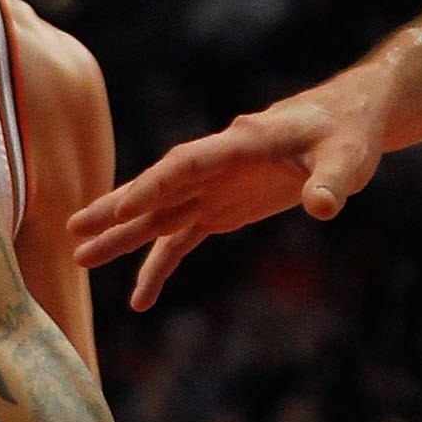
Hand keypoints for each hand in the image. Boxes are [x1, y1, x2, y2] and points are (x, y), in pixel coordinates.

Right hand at [68, 67, 394, 310]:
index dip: (154, 186)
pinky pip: (182, 239)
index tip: (120, 208)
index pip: (187, 166)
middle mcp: (217, 166)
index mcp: (240, 144)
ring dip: (122, 237)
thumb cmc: (348, 132)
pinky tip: (140, 299)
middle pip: (158, 189)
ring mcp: (215, 188)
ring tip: (81, 259)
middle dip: (115, 210)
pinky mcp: (222, 208)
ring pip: (159, 215)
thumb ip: (333, 182)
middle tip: (72, 230)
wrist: (348, 122)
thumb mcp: (348, 157)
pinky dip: (159, 265)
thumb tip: (323, 207)